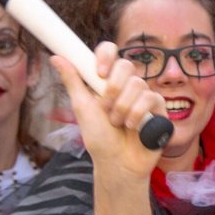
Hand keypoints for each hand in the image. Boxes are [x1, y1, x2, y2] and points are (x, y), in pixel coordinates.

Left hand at [59, 47, 165, 182]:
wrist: (116, 163)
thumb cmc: (99, 138)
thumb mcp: (82, 107)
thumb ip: (73, 81)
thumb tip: (56, 57)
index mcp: (107, 80)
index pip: (110, 51)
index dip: (106, 55)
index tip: (99, 73)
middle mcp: (127, 84)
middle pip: (126, 65)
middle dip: (113, 88)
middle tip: (106, 108)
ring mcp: (144, 95)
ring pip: (138, 84)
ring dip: (122, 108)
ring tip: (117, 124)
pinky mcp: (158, 108)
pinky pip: (151, 98)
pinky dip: (137, 114)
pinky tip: (133, 128)